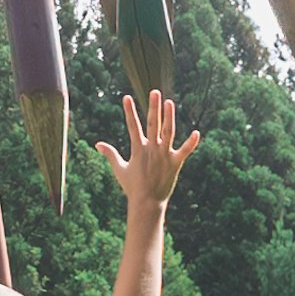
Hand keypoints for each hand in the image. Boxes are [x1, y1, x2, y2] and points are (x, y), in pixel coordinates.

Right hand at [95, 90, 198, 208]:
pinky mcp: (175, 163)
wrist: (146, 203)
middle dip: (153, 107)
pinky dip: (191, 143)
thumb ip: (110, 154)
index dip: (129, 111)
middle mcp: (152, 149)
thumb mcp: (119, 169)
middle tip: (155, 92)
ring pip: (168, 132)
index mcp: (138, 149)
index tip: (126, 97)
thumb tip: (97, 144)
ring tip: (170, 102)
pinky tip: (197, 133)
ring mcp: (164, 155)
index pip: (132, 126)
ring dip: (169, 117)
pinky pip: (185, 151)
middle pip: (153, 124)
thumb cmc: (132, 187)